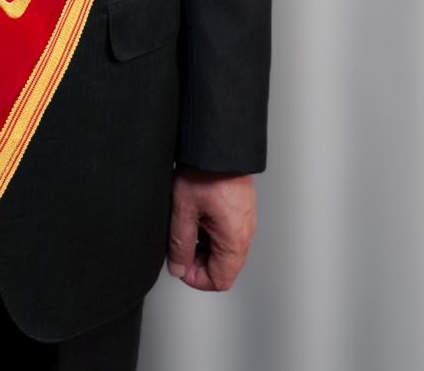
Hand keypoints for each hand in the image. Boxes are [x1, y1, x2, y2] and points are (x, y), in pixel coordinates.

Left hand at [166, 167, 256, 290]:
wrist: (219, 144)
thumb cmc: (206, 171)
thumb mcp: (183, 209)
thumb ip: (180, 243)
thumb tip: (178, 267)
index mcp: (234, 240)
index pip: (220, 280)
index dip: (196, 278)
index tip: (180, 264)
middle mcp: (245, 233)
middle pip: (224, 267)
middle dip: (199, 261)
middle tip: (180, 244)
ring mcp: (245, 220)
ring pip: (225, 249)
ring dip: (204, 245)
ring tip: (187, 223)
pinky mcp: (241, 209)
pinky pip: (228, 232)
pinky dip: (210, 231)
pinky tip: (196, 213)